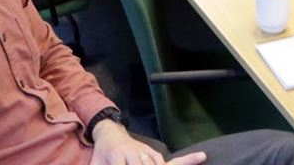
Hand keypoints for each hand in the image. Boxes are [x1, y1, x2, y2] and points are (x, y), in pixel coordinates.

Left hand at [90, 120, 204, 164]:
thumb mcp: (94, 163)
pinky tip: (199, 157)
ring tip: (193, 159)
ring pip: (158, 164)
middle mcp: (133, 152)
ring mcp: (146, 152)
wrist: (111, 132)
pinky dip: (184, 161)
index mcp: (116, 156)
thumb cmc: (101, 153)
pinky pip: (168, 161)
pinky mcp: (154, 153)